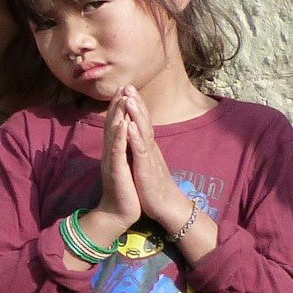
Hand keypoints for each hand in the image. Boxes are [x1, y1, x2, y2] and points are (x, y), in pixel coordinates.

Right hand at [92, 94, 141, 231]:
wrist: (118, 212)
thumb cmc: (124, 190)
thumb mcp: (124, 166)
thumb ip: (122, 151)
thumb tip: (123, 139)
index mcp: (114, 151)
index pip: (116, 125)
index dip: (119, 107)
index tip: (123, 90)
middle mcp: (110, 152)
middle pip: (113, 124)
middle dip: (117, 105)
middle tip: (121, 86)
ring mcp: (112, 160)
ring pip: (114, 134)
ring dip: (117, 115)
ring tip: (122, 98)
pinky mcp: (116, 170)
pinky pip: (118, 150)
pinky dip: (120, 136)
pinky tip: (123, 123)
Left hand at [119, 87, 190, 230]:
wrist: (166, 207)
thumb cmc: (153, 186)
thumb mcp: (144, 164)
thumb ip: (141, 150)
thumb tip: (136, 138)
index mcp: (147, 148)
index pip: (140, 123)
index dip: (134, 106)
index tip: (126, 89)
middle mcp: (150, 149)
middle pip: (143, 122)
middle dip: (135, 103)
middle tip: (128, 85)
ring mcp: (149, 158)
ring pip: (143, 132)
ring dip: (136, 114)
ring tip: (129, 98)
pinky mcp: (147, 169)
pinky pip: (141, 151)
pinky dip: (136, 137)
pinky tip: (130, 126)